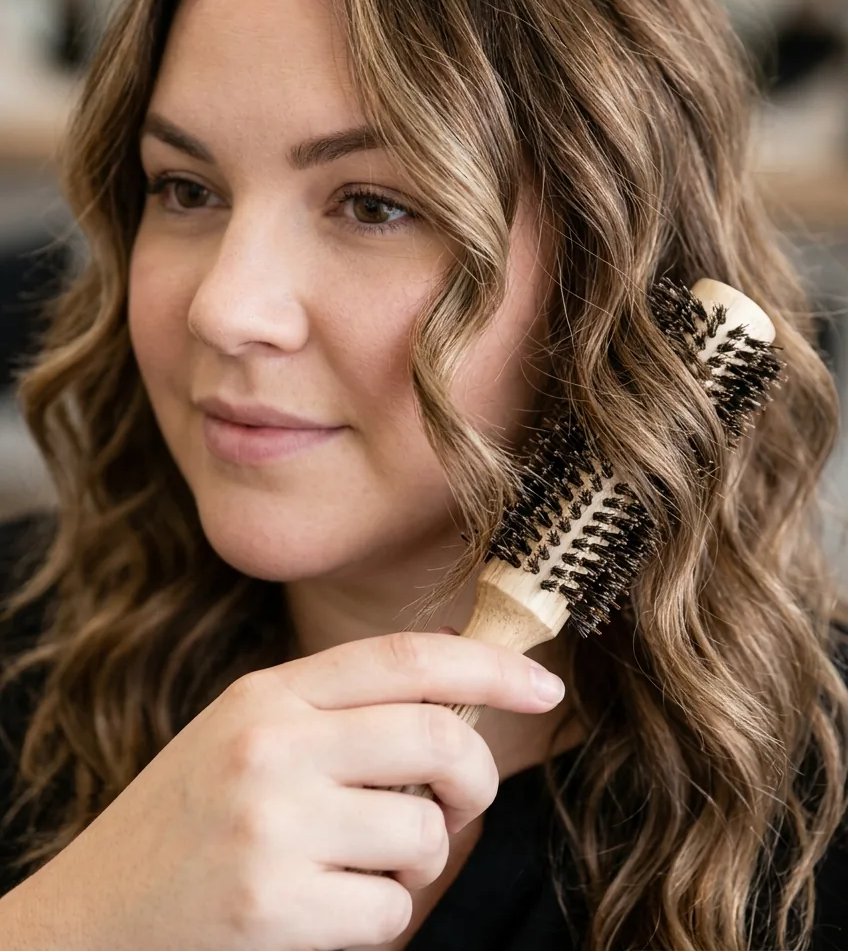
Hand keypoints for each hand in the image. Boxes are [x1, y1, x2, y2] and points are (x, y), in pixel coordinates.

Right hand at [0, 630, 563, 950]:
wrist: (87, 921)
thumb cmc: (186, 829)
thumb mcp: (246, 740)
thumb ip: (336, 720)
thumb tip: (458, 720)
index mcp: (268, 696)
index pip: (405, 658)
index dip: (490, 666)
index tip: (544, 684)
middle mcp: (271, 744)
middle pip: (438, 737)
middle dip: (475, 779)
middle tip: (460, 806)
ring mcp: (271, 822)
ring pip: (424, 834)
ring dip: (417, 864)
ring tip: (359, 871)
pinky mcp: (274, 903)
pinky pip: (392, 911)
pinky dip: (382, 922)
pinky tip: (325, 917)